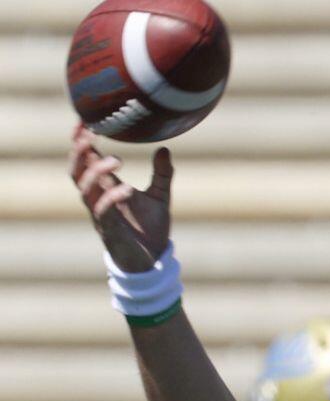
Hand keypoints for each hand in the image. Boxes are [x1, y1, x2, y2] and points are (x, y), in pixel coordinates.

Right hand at [68, 124, 173, 272]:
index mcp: (106, 187)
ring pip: (84, 189)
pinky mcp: (109, 230)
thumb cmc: (150, 228)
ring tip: (118, 160)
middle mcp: (98, 198)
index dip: (82, 141)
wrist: (152, 261)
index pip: (86, 160)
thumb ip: (162, 173)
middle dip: (79, 152)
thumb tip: (164, 148)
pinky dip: (112, 198)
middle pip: (76, 170)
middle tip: (90, 134)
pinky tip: (127, 188)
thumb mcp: (160, 196)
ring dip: (96, 172)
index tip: (84, 120)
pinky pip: (103, 211)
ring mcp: (101, 214)